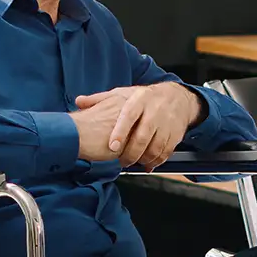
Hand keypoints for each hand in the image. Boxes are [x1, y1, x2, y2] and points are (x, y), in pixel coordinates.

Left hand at [75, 82, 202, 169]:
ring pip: (155, 147)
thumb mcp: (124, 93)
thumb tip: (79, 101)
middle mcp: (154, 111)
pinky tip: (148, 163)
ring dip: (144, 159)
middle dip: (131, 153)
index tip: (112, 147)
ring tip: (134, 162)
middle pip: (143, 136)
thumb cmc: (145, 97)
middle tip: (122, 161)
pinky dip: (156, 161)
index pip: (129, 116)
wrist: (177, 98)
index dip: (120, 132)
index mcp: (139, 100)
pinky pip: (166, 152)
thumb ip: (101, 99)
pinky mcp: (175, 134)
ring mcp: (166, 123)